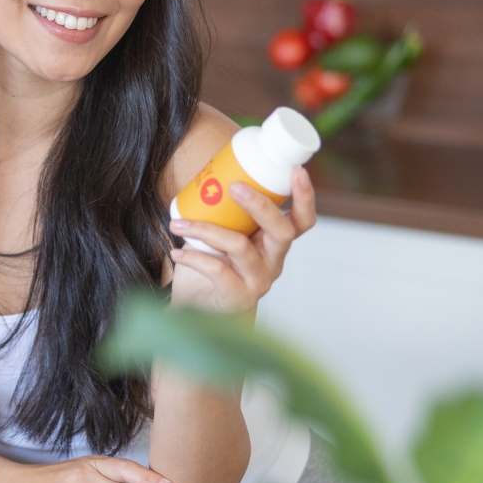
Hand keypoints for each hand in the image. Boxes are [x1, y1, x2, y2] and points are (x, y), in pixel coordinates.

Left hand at [168, 167, 316, 313]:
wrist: (197, 310)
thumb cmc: (210, 266)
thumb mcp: (222, 235)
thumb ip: (222, 211)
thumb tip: (205, 172)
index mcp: (274, 242)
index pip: (302, 221)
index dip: (305, 197)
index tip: (298, 171)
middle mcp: (273, 262)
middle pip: (282, 231)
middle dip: (260, 205)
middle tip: (234, 187)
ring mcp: (258, 281)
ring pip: (240, 247)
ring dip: (206, 230)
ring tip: (177, 224)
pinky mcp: (239, 297)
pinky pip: (218, 271)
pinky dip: (194, 257)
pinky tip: (176, 252)